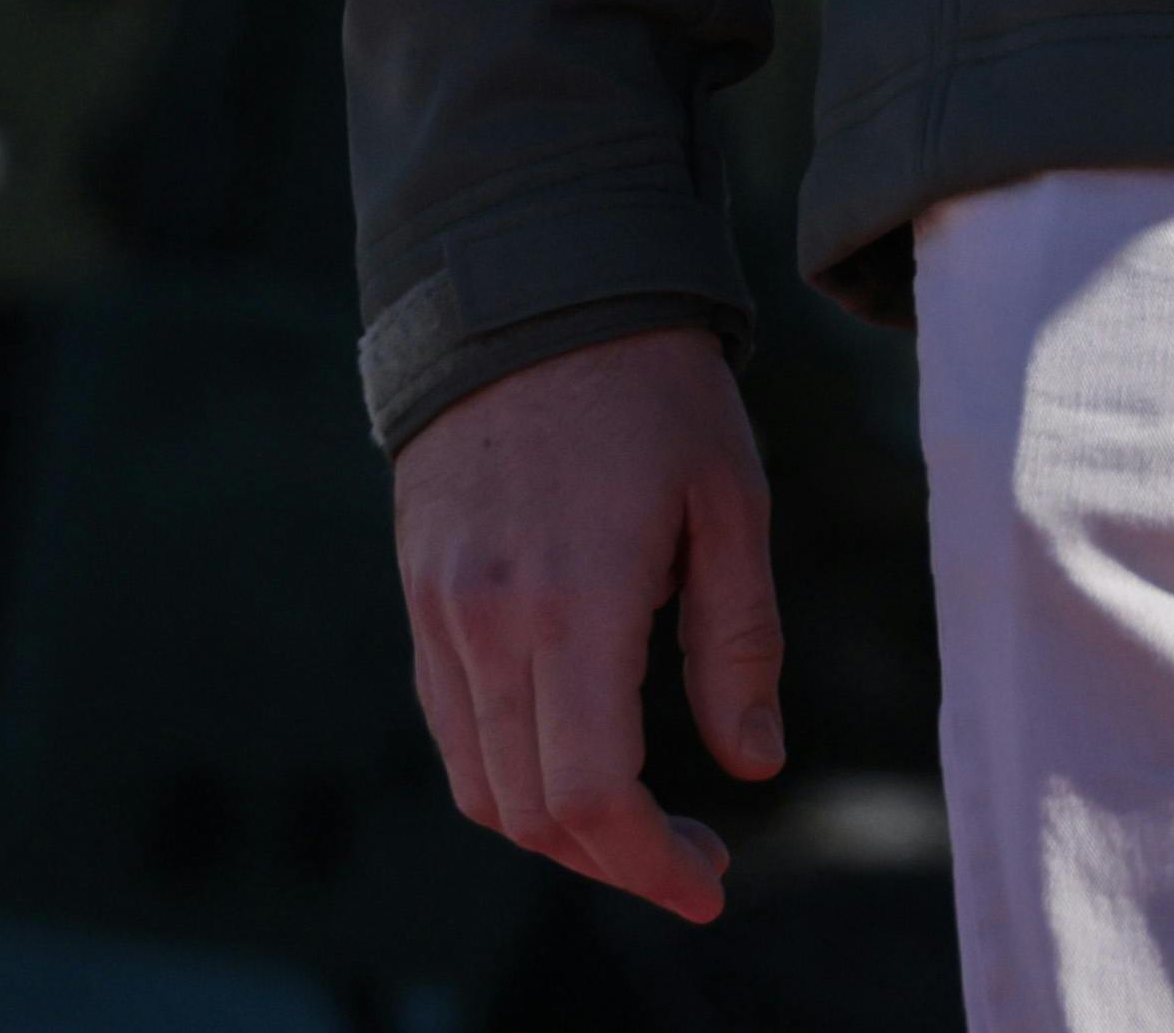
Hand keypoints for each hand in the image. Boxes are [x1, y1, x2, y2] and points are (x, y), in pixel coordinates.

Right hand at [396, 325, 782, 919]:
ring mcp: (439, 611)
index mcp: (573, 602)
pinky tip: (575, 751)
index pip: (588, 793)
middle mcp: (487, 621)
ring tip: (641, 818)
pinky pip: (451, 724)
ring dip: (556, 829)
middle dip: (613, 860)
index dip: (648, 863)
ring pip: (478, 782)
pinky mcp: (419, 593)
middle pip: (529, 811)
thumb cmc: (652, 388)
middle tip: (692, 858)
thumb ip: (738, 641)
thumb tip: (753, 762)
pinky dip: (507, 771)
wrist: (530, 288)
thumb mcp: (729, 501)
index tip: (709, 885)